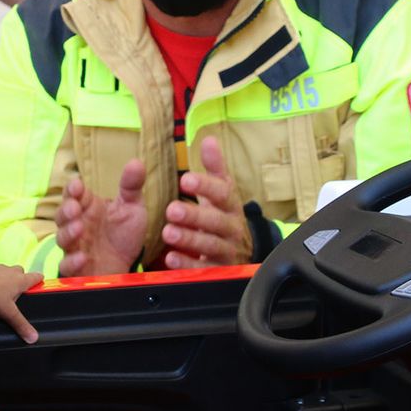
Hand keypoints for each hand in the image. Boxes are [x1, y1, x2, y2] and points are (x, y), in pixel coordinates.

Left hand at [0, 264, 42, 343]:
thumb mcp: (8, 313)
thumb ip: (21, 325)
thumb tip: (33, 338)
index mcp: (20, 280)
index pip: (36, 277)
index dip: (39, 279)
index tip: (40, 282)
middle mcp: (10, 271)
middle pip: (20, 271)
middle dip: (20, 278)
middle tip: (17, 291)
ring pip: (5, 270)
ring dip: (5, 277)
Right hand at [56, 160, 147, 275]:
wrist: (127, 267)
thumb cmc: (124, 236)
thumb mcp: (132, 208)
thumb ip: (131, 187)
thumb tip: (136, 162)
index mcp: (88, 208)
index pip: (74, 194)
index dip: (73, 189)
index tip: (78, 185)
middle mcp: (78, 226)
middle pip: (63, 215)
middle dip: (66, 210)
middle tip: (75, 208)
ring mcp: (75, 247)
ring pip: (62, 239)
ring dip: (68, 233)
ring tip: (79, 228)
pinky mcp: (77, 269)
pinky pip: (67, 266)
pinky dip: (72, 262)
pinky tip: (83, 257)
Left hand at [161, 136, 252, 269]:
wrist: (242, 251)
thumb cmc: (224, 215)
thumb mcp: (222, 191)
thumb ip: (214, 168)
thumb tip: (208, 139)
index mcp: (231, 205)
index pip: (222, 193)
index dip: (206, 187)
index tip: (186, 180)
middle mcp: (231, 228)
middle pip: (216, 222)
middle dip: (194, 216)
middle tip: (172, 209)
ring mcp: (227, 251)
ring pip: (210, 245)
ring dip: (189, 239)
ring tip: (168, 233)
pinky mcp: (219, 270)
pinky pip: (205, 269)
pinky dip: (188, 265)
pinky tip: (171, 258)